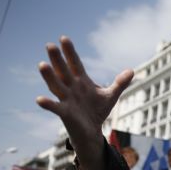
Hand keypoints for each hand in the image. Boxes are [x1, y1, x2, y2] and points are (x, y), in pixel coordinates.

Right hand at [36, 36, 133, 169]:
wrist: (92, 131)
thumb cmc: (97, 111)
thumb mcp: (110, 96)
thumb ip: (120, 83)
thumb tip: (131, 71)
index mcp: (81, 81)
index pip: (75, 64)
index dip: (70, 52)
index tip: (64, 38)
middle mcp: (71, 88)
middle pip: (63, 71)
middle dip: (57, 59)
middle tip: (50, 45)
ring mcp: (67, 100)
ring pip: (56, 86)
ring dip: (49, 77)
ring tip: (42, 65)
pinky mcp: (65, 113)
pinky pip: (55, 108)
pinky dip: (47, 104)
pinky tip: (39, 99)